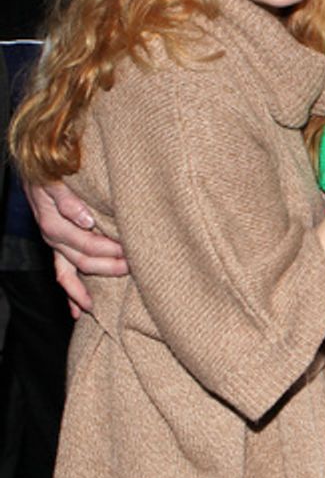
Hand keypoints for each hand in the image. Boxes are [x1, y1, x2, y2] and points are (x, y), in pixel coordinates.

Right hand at [25, 181, 127, 314]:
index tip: (132, 250)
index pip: (87, 243)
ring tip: (112, 292)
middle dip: (109, 267)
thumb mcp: (56, 178)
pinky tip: (80, 311)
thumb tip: (85, 220)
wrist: (36, 166)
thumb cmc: (50, 169)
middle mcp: (53, 236)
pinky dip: (71, 293)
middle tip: (134, 267)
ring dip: (91, 285)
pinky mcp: (58, 245)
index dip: (110, 249)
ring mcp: (55, 243)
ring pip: (72, 272)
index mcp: (55, 222)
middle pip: (83, 260)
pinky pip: (62, 274)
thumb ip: (68, 199)